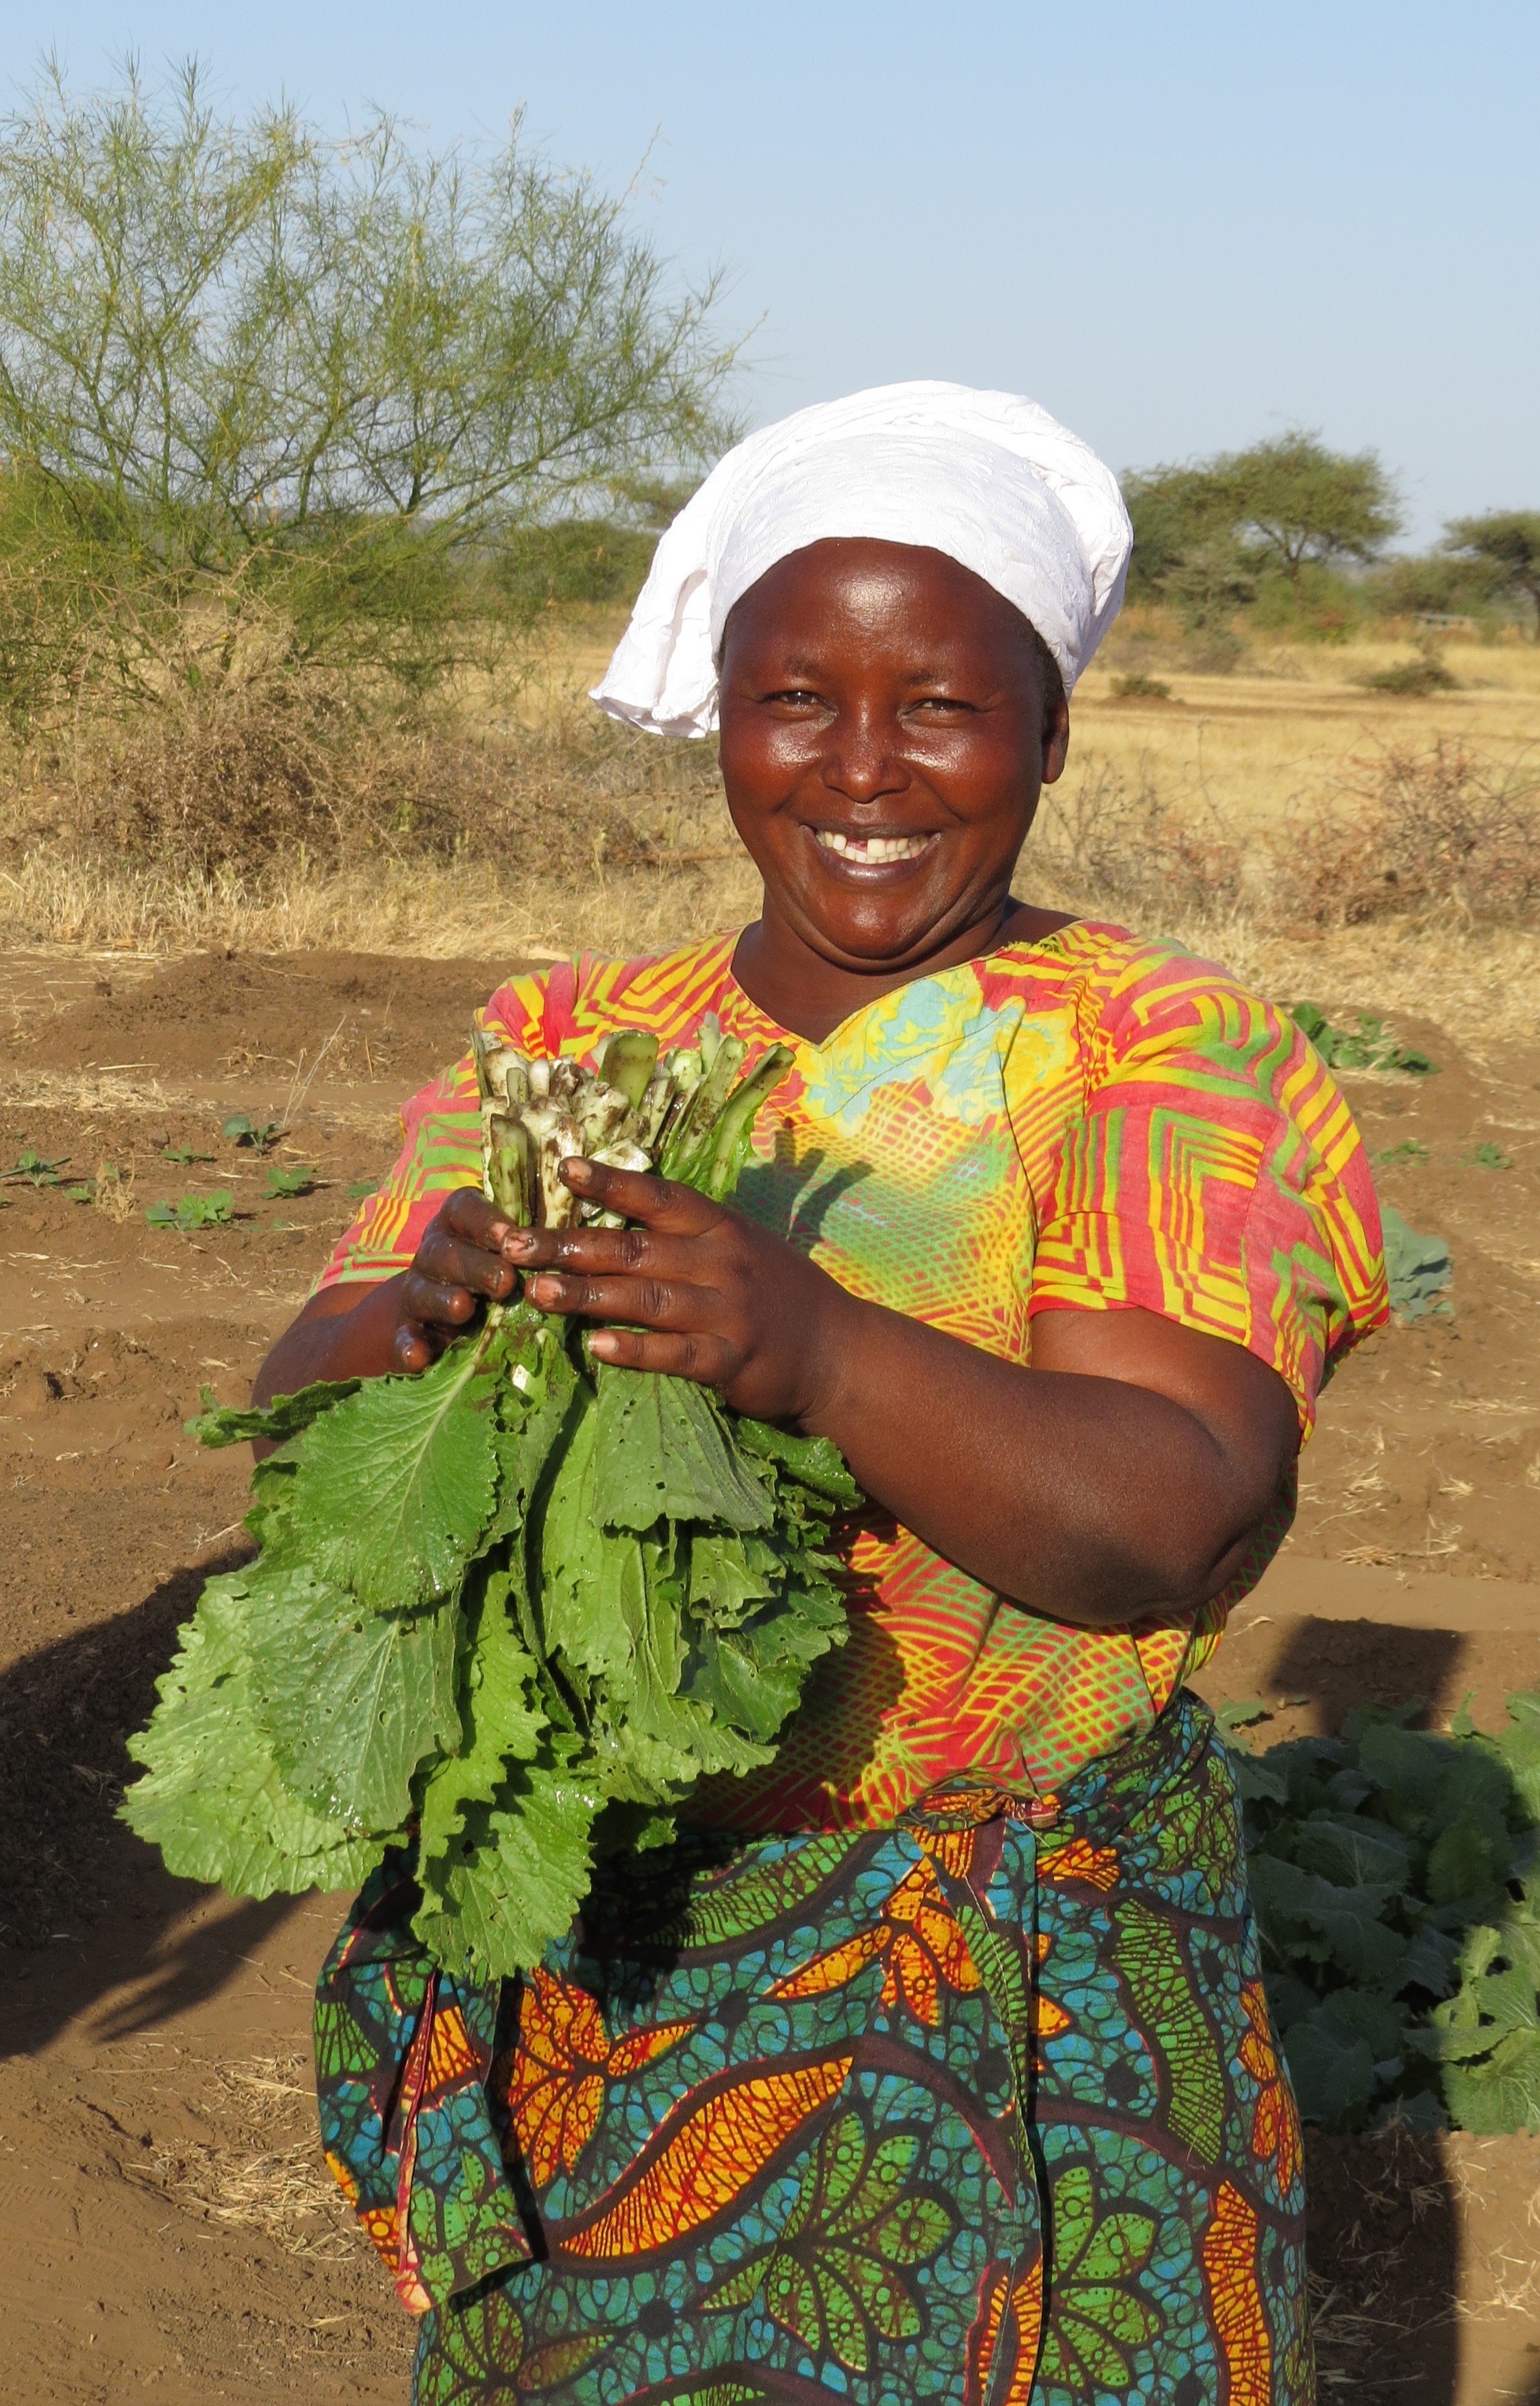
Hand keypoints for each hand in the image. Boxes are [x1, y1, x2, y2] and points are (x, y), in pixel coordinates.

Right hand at [392, 1188, 526, 1370]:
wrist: (438, 1320)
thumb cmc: (492, 1275)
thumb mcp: (511, 1256)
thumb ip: (531, 1245)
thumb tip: (575, 1239)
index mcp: (458, 1226)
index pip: (463, 1208)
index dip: (484, 1220)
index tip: (510, 1237)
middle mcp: (433, 1254)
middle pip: (443, 1251)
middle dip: (474, 1265)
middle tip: (505, 1281)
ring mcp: (416, 1293)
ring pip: (421, 1292)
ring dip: (442, 1299)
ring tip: (463, 1308)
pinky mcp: (406, 1332)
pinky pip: (402, 1338)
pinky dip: (409, 1346)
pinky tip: (419, 1357)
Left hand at [505, 1156, 857, 1422]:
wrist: (839, 1352)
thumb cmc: (780, 1295)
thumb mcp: (743, 1246)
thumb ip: (689, 1233)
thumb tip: (619, 1214)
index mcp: (721, 1228)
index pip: (659, 1196)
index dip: (611, 1182)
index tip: (562, 1170)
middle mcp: (722, 1263)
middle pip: (635, 1249)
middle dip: (570, 1245)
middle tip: (514, 1243)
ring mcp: (727, 1313)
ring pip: (645, 1300)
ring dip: (587, 1296)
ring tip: (537, 1293)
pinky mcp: (731, 1361)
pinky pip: (676, 1355)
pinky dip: (635, 1351)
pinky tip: (596, 1348)